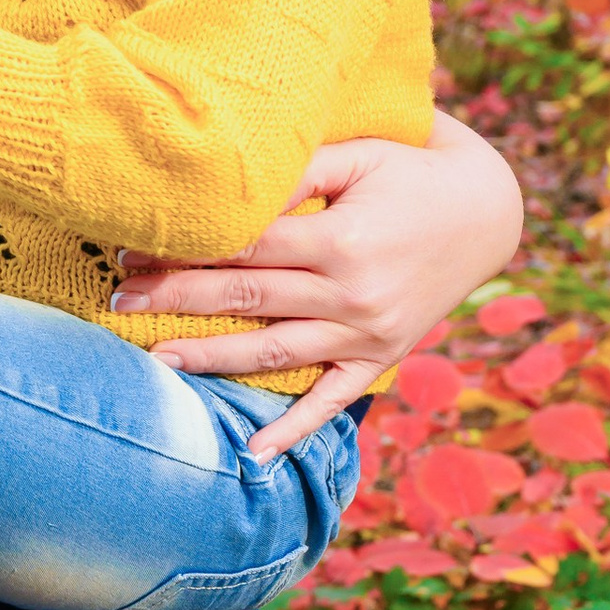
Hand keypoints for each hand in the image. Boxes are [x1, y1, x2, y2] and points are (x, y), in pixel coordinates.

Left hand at [111, 114, 523, 459]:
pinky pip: (331, 400)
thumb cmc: (411, 169)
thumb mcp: (359, 154)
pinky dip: (293, 430)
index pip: (242, 249)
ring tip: (155, 362)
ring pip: (274, 353)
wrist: (489, 212)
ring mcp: (367, 333)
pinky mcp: (380, 358)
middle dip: (176, 301)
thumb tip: (226, 191)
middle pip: (245, 300)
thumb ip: (295, 174)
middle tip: (120, 301)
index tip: (131, 249)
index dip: (182, 251)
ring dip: (212, 359)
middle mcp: (351, 294)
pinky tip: (252, 454)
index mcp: (340, 239)